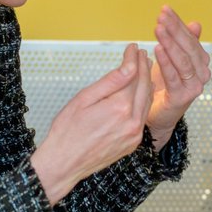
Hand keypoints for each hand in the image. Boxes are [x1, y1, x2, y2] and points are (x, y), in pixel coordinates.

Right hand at [31, 43, 151, 203]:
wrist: (64, 163)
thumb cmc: (68, 130)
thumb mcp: (84, 99)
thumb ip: (111, 81)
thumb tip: (130, 65)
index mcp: (119, 107)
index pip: (133, 75)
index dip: (134, 59)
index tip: (133, 48)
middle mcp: (132, 121)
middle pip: (144, 87)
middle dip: (144, 68)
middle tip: (141, 54)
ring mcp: (135, 134)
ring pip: (147, 102)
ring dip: (146, 84)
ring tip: (142, 70)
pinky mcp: (133, 143)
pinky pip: (143, 117)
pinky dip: (144, 102)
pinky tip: (139, 94)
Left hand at [146, 5, 209, 149]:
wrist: (158, 116)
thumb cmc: (163, 86)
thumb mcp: (172, 60)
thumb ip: (184, 42)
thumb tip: (196, 23)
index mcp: (201, 62)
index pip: (190, 38)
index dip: (178, 23)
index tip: (165, 10)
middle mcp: (202, 74)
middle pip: (189, 47)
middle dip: (174, 30)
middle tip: (161, 17)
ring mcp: (194, 86)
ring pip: (183, 61)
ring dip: (170, 43)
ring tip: (158, 29)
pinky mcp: (183, 97)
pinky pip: (174, 77)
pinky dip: (166, 62)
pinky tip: (157, 49)